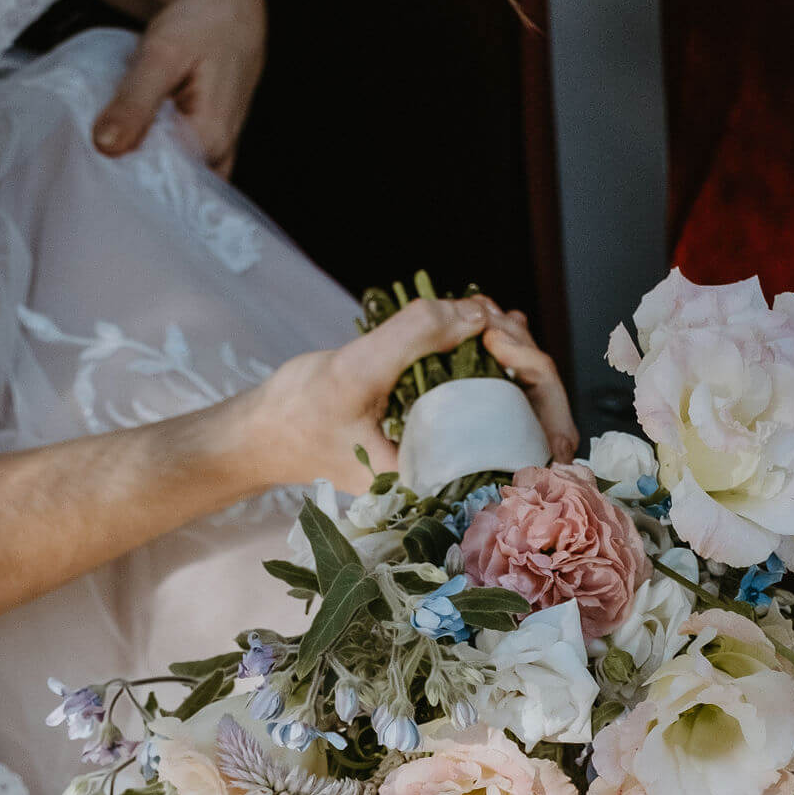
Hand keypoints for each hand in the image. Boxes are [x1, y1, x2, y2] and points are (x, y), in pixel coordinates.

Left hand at [93, 0, 265, 177]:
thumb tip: (106, 146)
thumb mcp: (163, 53)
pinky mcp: (207, 147)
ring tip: (107, 148)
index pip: (158, 180)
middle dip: (128, 176)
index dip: (120, 176)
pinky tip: (128, 140)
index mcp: (210, 140)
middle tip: (88, 159)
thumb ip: (135, 101)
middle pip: (166, 185)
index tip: (87, 165)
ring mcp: (215, 155)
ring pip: (170, 177)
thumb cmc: (202, 24)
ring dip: (138, 167)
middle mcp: (218, 157)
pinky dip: (150, 156)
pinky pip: (176, 165)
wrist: (231, 8)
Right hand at [229, 297, 576, 494]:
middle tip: (491, 312)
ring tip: (486, 311)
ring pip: (507, 403)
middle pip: (529, 416)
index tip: (498, 331)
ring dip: (505, 351)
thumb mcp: (353, 372)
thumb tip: (476, 312)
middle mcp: (457, 474)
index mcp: (449, 483)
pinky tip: (481, 323)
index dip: (532, 374)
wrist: (262, 434)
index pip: (529, 436)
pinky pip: (480, 396)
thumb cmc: (299, 416)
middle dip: (520, 354)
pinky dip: (484, 357)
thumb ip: (413, 338)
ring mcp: (449, 452)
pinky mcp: (436, 431)